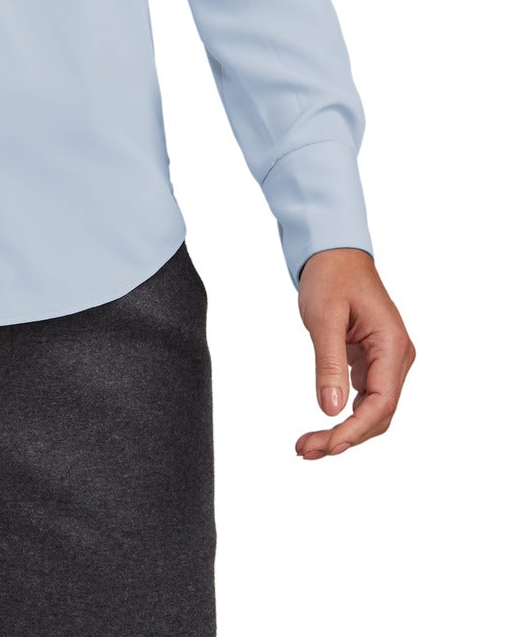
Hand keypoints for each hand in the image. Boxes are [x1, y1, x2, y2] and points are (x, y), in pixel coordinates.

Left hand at [294, 248, 415, 458]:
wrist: (333, 251)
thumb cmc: (331, 276)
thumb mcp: (324, 318)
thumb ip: (329, 363)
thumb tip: (331, 409)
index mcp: (392, 345)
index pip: (381, 403)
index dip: (354, 430)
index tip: (326, 445)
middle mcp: (397, 357)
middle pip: (378, 414)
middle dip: (344, 437)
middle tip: (304, 449)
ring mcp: (387, 360)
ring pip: (372, 410)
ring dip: (343, 431)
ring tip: (308, 445)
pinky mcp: (373, 360)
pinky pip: (364, 397)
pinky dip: (344, 415)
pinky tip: (321, 427)